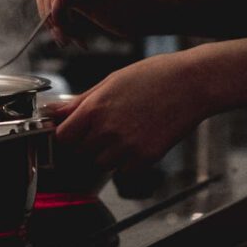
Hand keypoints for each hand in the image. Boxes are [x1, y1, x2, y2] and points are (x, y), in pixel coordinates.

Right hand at [34, 0, 164, 46]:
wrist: (149, 13)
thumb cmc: (135, 8)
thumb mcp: (106, 5)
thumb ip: (78, 0)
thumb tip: (54, 0)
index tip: (59, 15)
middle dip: (54, 12)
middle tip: (64, 39)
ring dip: (56, 20)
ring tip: (69, 42)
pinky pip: (57, 3)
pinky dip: (62, 21)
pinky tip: (73, 38)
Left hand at [54, 50, 207, 171]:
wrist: (192, 83)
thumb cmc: (154, 75)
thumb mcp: (112, 81)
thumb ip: (81, 101)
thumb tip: (54, 111)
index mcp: (95, 108)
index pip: (63, 138)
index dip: (67, 136)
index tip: (73, 132)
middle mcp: (107, 130)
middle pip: (81, 153)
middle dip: (88, 144)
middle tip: (105, 128)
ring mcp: (127, 147)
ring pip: (102, 164)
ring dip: (108, 154)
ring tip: (125, 131)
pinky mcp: (146, 158)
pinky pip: (125, 171)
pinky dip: (128, 162)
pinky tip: (138, 141)